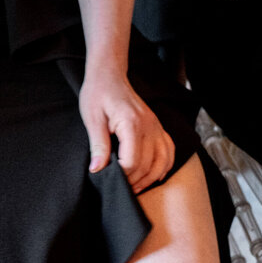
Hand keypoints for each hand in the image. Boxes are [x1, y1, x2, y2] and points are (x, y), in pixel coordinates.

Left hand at [79, 65, 173, 193]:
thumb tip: (97, 170)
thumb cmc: (98, 94)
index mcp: (132, 123)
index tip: (107, 178)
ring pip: (162, 162)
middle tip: (117, 188)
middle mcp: (150, 126)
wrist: (109, 75)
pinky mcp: (158, 127)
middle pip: (147, 165)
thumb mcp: (92, 119)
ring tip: (133, 186)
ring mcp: (157, 126)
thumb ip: (98, 145)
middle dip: (133, 181)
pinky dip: (164, 166)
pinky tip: (153, 175)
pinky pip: (169, 151)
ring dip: (149, 178)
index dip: (121, 176)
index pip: (132, 161)